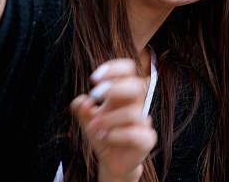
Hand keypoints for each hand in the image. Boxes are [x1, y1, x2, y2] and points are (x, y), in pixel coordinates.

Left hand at [71, 59, 156, 181]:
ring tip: (93, 127)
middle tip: (94, 95)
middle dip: (114, 88)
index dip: (114, 68)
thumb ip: (81, 108)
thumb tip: (83, 102)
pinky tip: (104, 137)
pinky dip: (114, 135)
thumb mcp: (87, 119)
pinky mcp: (147, 139)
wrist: (111, 160)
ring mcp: (144, 122)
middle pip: (137, 86)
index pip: (129, 70)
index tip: (93, 78)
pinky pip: (134, 134)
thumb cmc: (102, 133)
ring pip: (132, 113)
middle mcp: (136, 104)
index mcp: (124, 93)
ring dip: (107, 119)